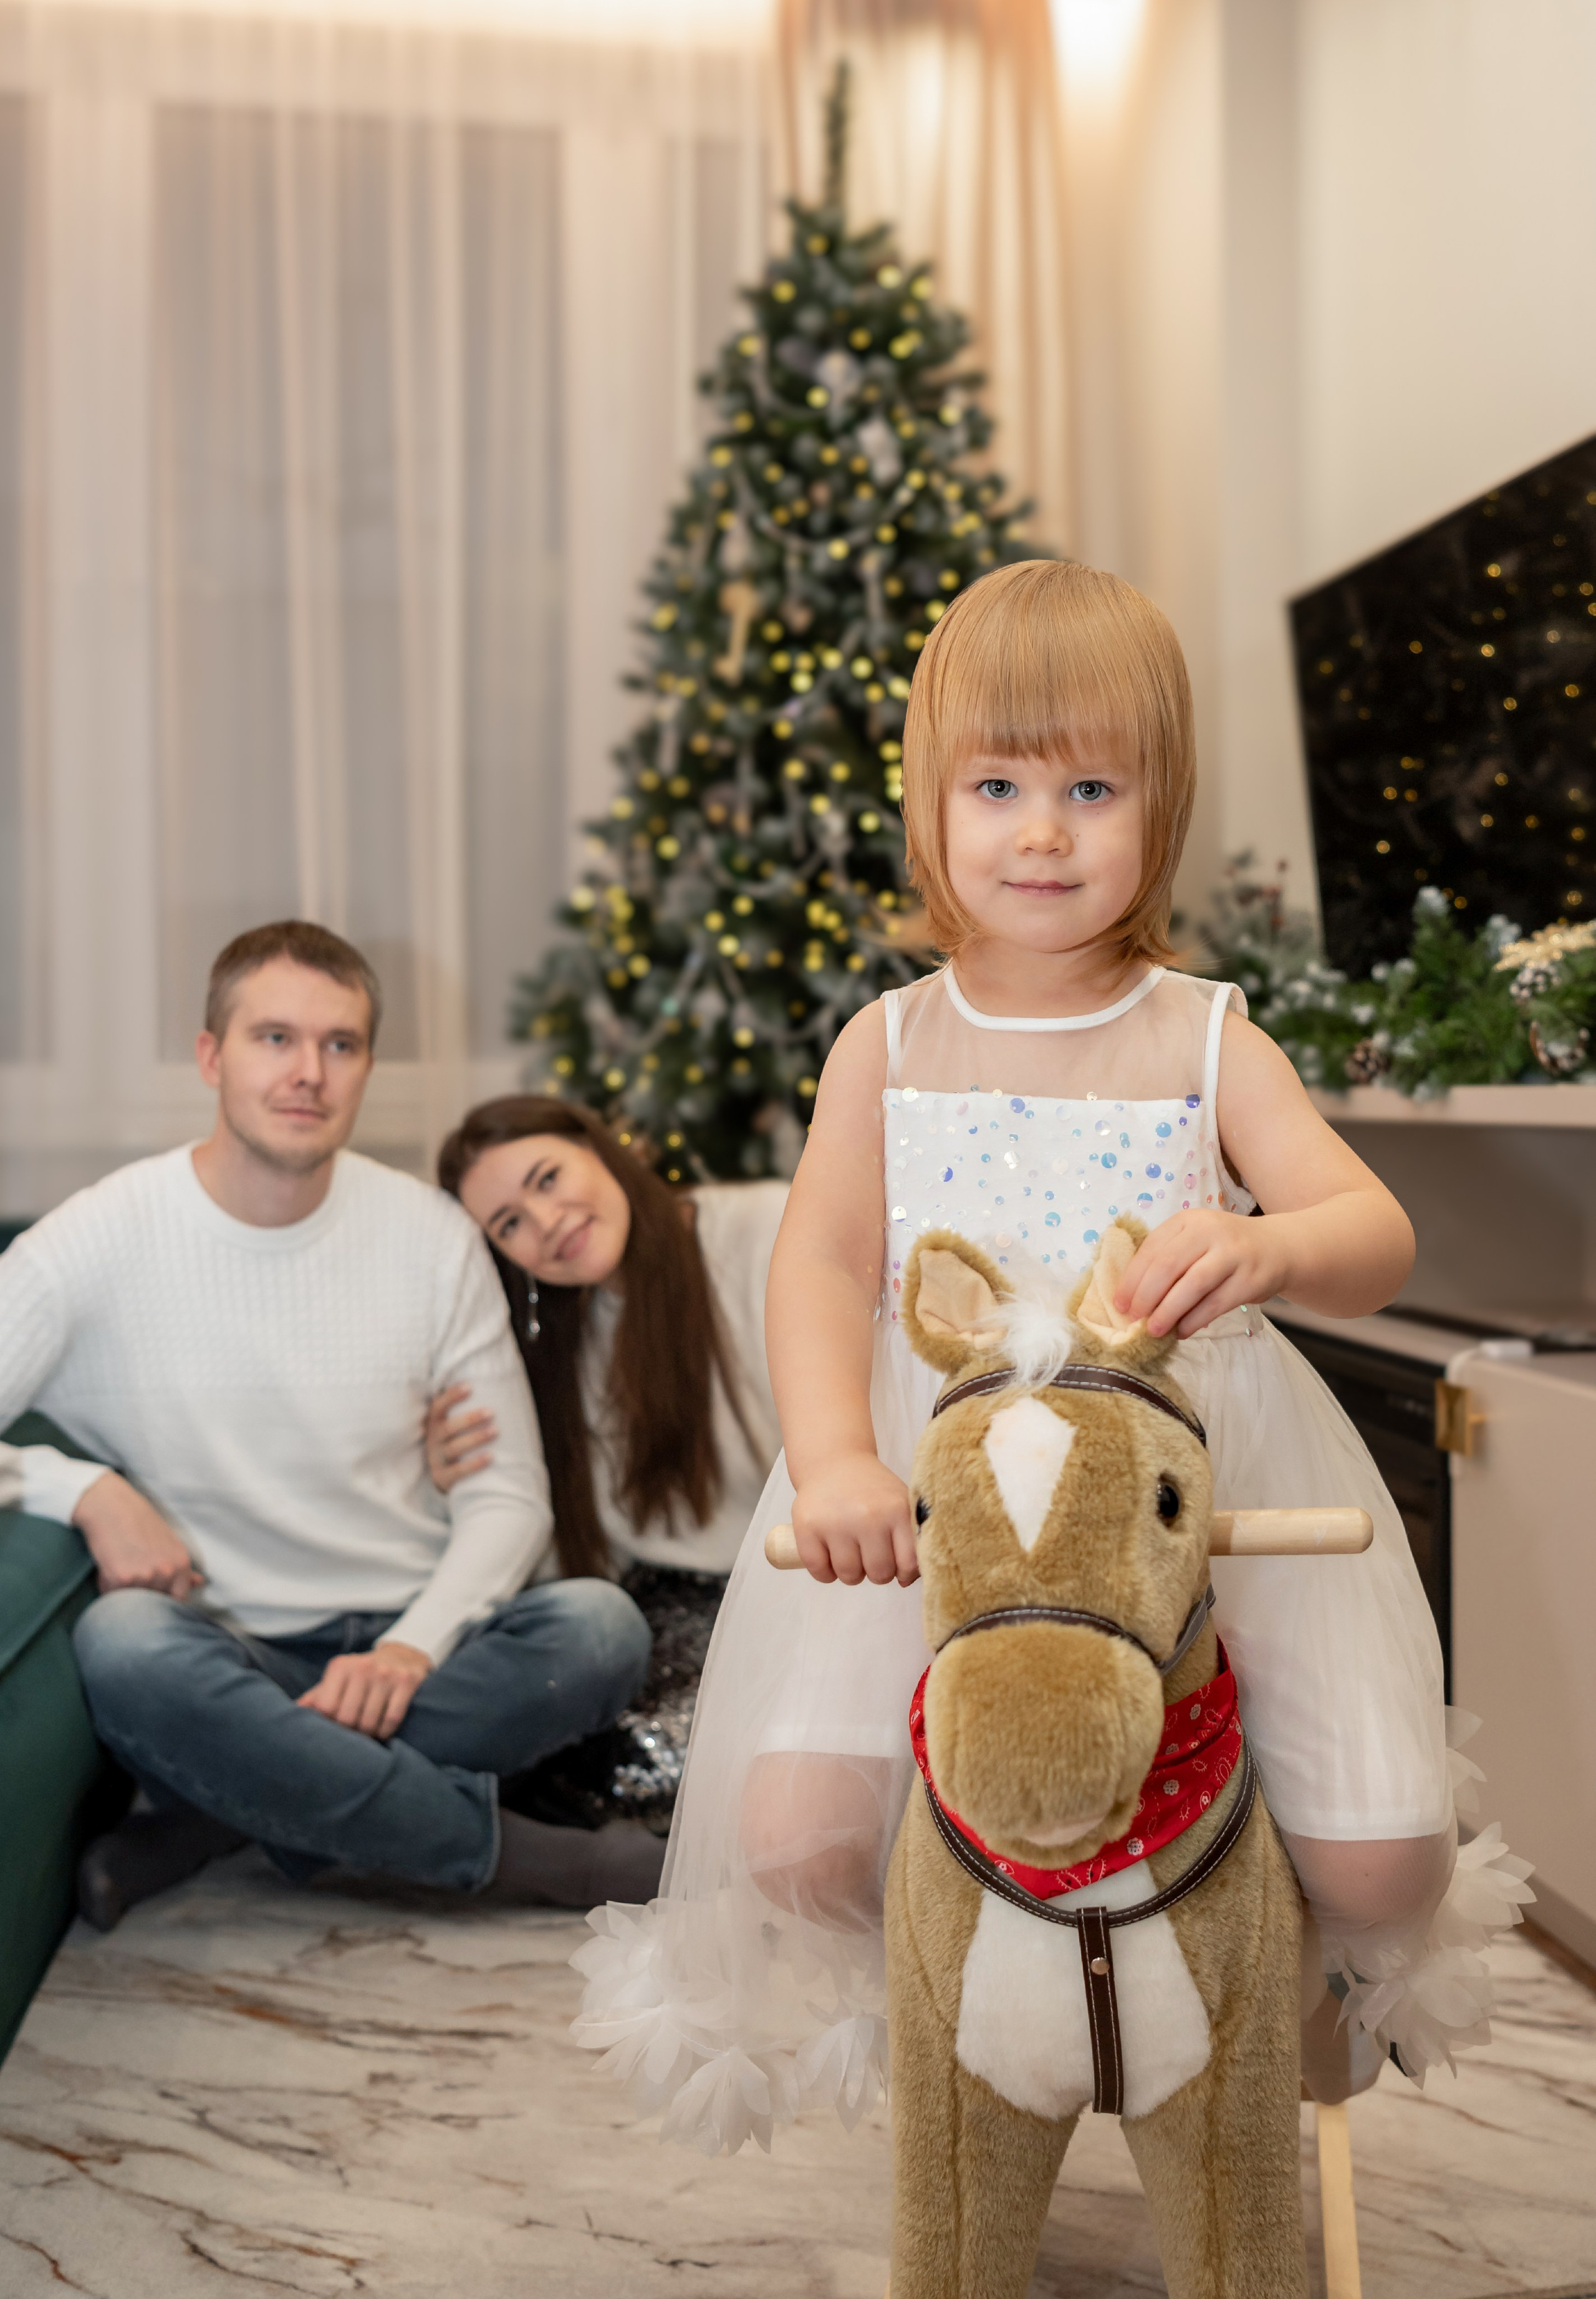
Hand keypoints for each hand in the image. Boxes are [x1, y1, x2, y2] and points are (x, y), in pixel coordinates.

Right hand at [73, 1472, 203, 1599]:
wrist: (110, 1506)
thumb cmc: (139, 1522)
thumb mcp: (169, 1542)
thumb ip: (182, 1568)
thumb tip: (199, 1583)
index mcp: (182, 1564)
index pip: (179, 1600)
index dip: (163, 1602)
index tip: (153, 1597)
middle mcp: (167, 1572)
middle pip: (152, 1603)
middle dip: (141, 1594)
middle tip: (132, 1570)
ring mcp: (145, 1576)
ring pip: (131, 1601)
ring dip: (122, 1591)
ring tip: (121, 1565)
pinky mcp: (121, 1579)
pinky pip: (112, 1595)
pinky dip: (107, 1586)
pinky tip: (109, 1566)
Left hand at [296, 1642, 432, 1738]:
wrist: (402, 1655)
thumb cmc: (361, 1675)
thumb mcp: (338, 1679)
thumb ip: (316, 1697)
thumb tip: (291, 1714)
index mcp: (340, 1666)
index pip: (326, 1708)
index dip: (328, 1724)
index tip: (334, 1727)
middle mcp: (362, 1667)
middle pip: (347, 1718)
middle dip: (349, 1732)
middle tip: (352, 1734)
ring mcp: (386, 1674)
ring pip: (370, 1722)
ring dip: (368, 1735)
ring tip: (366, 1733)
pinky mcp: (406, 1682)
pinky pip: (391, 1719)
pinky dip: (385, 1732)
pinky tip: (382, 1731)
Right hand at [425, 1384, 496, 1493]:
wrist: (443, 1476)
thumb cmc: (456, 1441)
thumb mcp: (453, 1425)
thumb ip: (466, 1408)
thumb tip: (498, 1384)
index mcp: (435, 1423)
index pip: (439, 1406)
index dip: (451, 1396)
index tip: (470, 1387)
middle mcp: (433, 1440)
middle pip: (448, 1428)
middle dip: (469, 1419)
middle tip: (491, 1412)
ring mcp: (437, 1459)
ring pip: (454, 1448)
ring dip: (475, 1439)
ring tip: (495, 1432)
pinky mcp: (443, 1477)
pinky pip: (458, 1471)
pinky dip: (474, 1464)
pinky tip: (491, 1457)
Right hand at [790, 1452, 916, 1587]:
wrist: (833, 1461)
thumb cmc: (871, 1490)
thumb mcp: (900, 1504)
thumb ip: (911, 1540)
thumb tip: (905, 1581)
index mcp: (896, 1510)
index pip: (908, 1563)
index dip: (904, 1572)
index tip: (897, 1565)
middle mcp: (867, 1516)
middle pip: (879, 1574)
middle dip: (876, 1572)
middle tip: (870, 1555)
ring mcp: (835, 1522)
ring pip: (850, 1576)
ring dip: (851, 1573)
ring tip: (850, 1553)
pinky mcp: (807, 1527)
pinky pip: (820, 1572)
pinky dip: (826, 1573)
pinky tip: (829, 1556)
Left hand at [1116, 1209, 1288, 1338]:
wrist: (1277, 1247)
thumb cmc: (1223, 1249)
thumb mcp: (1195, 1240)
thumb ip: (1167, 1259)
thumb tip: (1132, 1298)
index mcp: (1188, 1220)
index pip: (1152, 1249)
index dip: (1132, 1279)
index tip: (1119, 1303)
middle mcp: (1210, 1231)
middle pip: (1168, 1265)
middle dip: (1145, 1296)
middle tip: (1133, 1319)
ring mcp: (1233, 1254)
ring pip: (1192, 1285)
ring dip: (1168, 1311)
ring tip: (1153, 1330)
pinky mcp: (1250, 1279)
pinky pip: (1216, 1303)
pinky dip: (1195, 1320)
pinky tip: (1182, 1331)